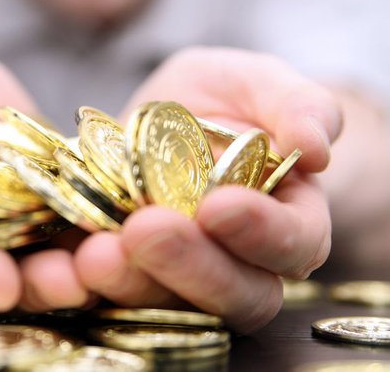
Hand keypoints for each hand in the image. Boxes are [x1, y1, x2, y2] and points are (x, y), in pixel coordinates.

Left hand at [74, 48, 342, 332]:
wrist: (162, 116)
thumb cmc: (223, 97)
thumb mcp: (255, 81)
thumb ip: (296, 104)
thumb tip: (317, 148)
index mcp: (288, 216)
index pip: (296, 243)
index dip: (264, 232)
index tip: (219, 206)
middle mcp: (243, 261)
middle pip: (237, 293)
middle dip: (192, 267)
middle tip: (146, 230)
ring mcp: (187, 277)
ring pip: (177, 306)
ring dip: (136, 282)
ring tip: (98, 252)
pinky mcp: (135, 277)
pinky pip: (120, 295)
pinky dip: (95, 283)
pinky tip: (71, 260)